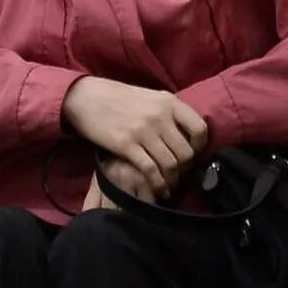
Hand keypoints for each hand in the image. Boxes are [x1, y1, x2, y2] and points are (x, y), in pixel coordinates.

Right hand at [59, 77, 207, 195]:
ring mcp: (143, 131)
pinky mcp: (126, 145)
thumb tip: (187, 135)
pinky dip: (158, 184)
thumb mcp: (150, 98)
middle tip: (180, 175)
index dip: (200, 147)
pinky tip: (159, 189)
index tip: (193, 155)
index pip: (200, 128)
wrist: (86, 98)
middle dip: (186, 168)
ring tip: (170, 185)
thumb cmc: (119, 98)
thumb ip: (169, 113)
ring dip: (173, 179)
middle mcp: (160, 116)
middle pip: (186, 152)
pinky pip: (151, 170)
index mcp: (169, 102)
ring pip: (171, 164)